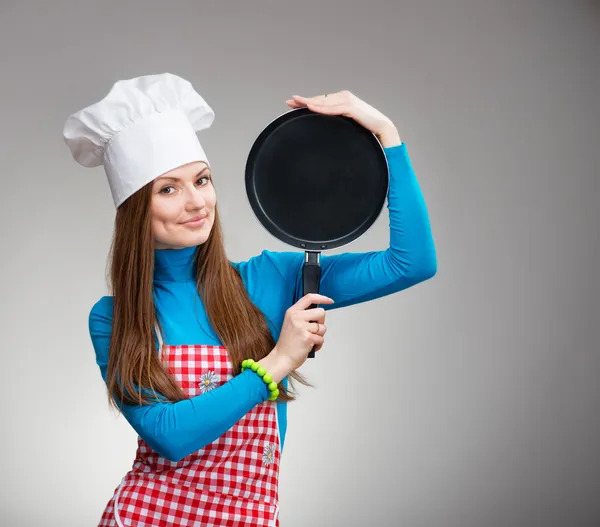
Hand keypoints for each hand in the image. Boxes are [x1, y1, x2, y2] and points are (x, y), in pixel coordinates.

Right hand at [271, 293, 333, 372]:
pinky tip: (310, 346)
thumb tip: (319, 312)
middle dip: (321, 322)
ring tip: (310, 339)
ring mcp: (301, 327)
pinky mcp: (307, 338)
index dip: (322, 298)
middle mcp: (296, 317)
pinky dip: (318, 344)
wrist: (282, 357)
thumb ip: (303, 315)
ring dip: (319, 335)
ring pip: (323, 327)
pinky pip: (321, 338)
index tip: (329, 301)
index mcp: (292, 311)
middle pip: (321, 312)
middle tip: (313, 330)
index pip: (309, 298)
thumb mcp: (291, 322)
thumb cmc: (288, 342)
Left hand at [286, 91, 401, 146]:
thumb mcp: (347, 127)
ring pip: (324, 101)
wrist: (383, 131)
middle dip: (304, 100)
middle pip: (320, 99)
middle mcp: (344, 98)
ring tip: (296, 103)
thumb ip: (337, 126)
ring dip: (310, 102)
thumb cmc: (366, 131)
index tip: (292, 103)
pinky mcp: (352, 107)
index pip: (321, 100)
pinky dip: (322, 107)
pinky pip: (333, 107)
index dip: (307, 101)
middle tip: (289, 102)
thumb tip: (326, 134)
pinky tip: (311, 107)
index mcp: (342, 101)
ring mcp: (348, 101)